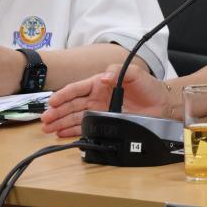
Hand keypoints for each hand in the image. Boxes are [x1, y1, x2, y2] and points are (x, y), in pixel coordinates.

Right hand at [41, 64, 168, 137]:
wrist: (161, 104)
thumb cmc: (148, 86)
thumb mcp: (135, 74)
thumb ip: (120, 72)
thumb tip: (105, 76)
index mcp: (100, 83)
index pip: (77, 88)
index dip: (63, 95)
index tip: (52, 102)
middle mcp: (96, 97)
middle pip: (72, 105)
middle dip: (57, 112)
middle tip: (45, 120)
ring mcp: (99, 111)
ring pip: (75, 117)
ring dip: (60, 122)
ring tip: (48, 129)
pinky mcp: (105, 123)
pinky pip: (85, 127)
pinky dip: (72, 131)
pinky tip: (62, 134)